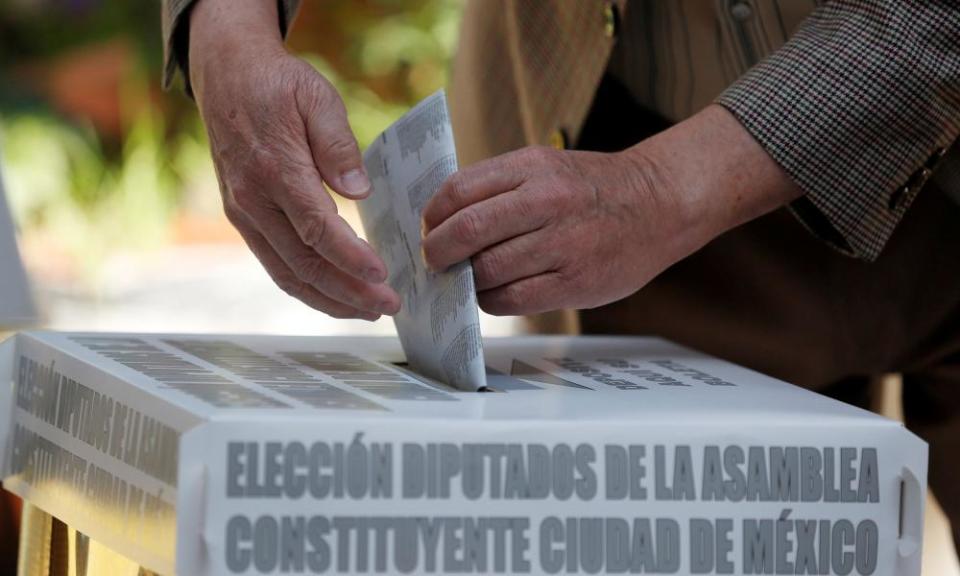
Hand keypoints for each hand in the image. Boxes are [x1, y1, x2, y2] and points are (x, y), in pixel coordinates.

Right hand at [188, 0, 399, 319]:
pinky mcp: (243, 220)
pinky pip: (276, 265)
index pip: (315, 227)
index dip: (349, 256)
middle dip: (348, 291)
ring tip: (368, 311)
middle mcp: (252, 198)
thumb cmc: (278, 84)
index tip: (382, 274)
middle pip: (303, 262)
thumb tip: (358, 191)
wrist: (226, 75)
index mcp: (274, 167)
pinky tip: (336, 296)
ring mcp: (244, 213)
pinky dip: (307, 287)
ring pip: (287, 274)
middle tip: (389, 305)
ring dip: (329, 299)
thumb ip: (338, 145)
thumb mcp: (317, 98)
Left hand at [421, 105, 802, 314]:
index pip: (458, 192)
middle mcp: (546, 202)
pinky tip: (495, 292)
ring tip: (468, 279)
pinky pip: (512, 300)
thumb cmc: (592, 189)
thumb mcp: (545, 167)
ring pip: (486, 272)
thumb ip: (498, 188)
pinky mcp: (575, 282)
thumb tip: (441, 221)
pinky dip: (492, 300)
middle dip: (437, 253)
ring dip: (466, 280)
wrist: (659, 204)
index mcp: (532, 167)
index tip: (428, 230)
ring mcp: (562, 244)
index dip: (432, 217)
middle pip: (466, 233)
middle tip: (433, 261)